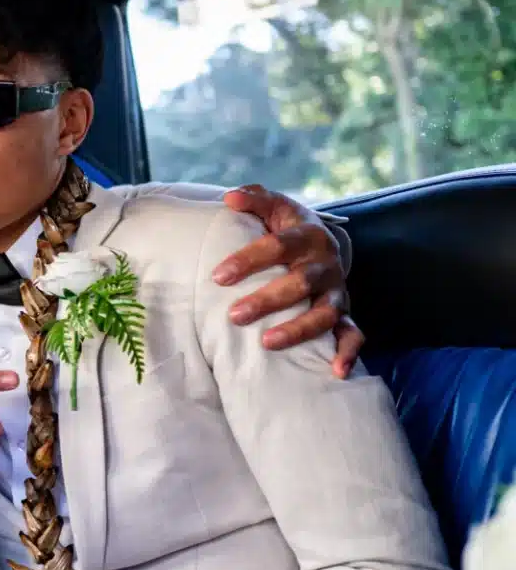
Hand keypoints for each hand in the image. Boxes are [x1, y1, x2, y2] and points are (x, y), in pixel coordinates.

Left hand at [215, 185, 363, 378]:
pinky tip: (336, 372)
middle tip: (234, 315)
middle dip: (267, 301)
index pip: (277, 246)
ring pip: (323, 313)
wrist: (323, 242)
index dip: (248, 260)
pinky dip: (348, 353)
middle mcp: (325, 264)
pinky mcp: (344, 312)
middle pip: (299, 283)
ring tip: (266, 343)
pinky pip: (352, 335)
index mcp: (308, 235)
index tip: (217, 277)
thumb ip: (254, 198)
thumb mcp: (275, 206)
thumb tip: (229, 198)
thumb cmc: (288, 226)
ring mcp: (336, 290)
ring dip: (297, 330)